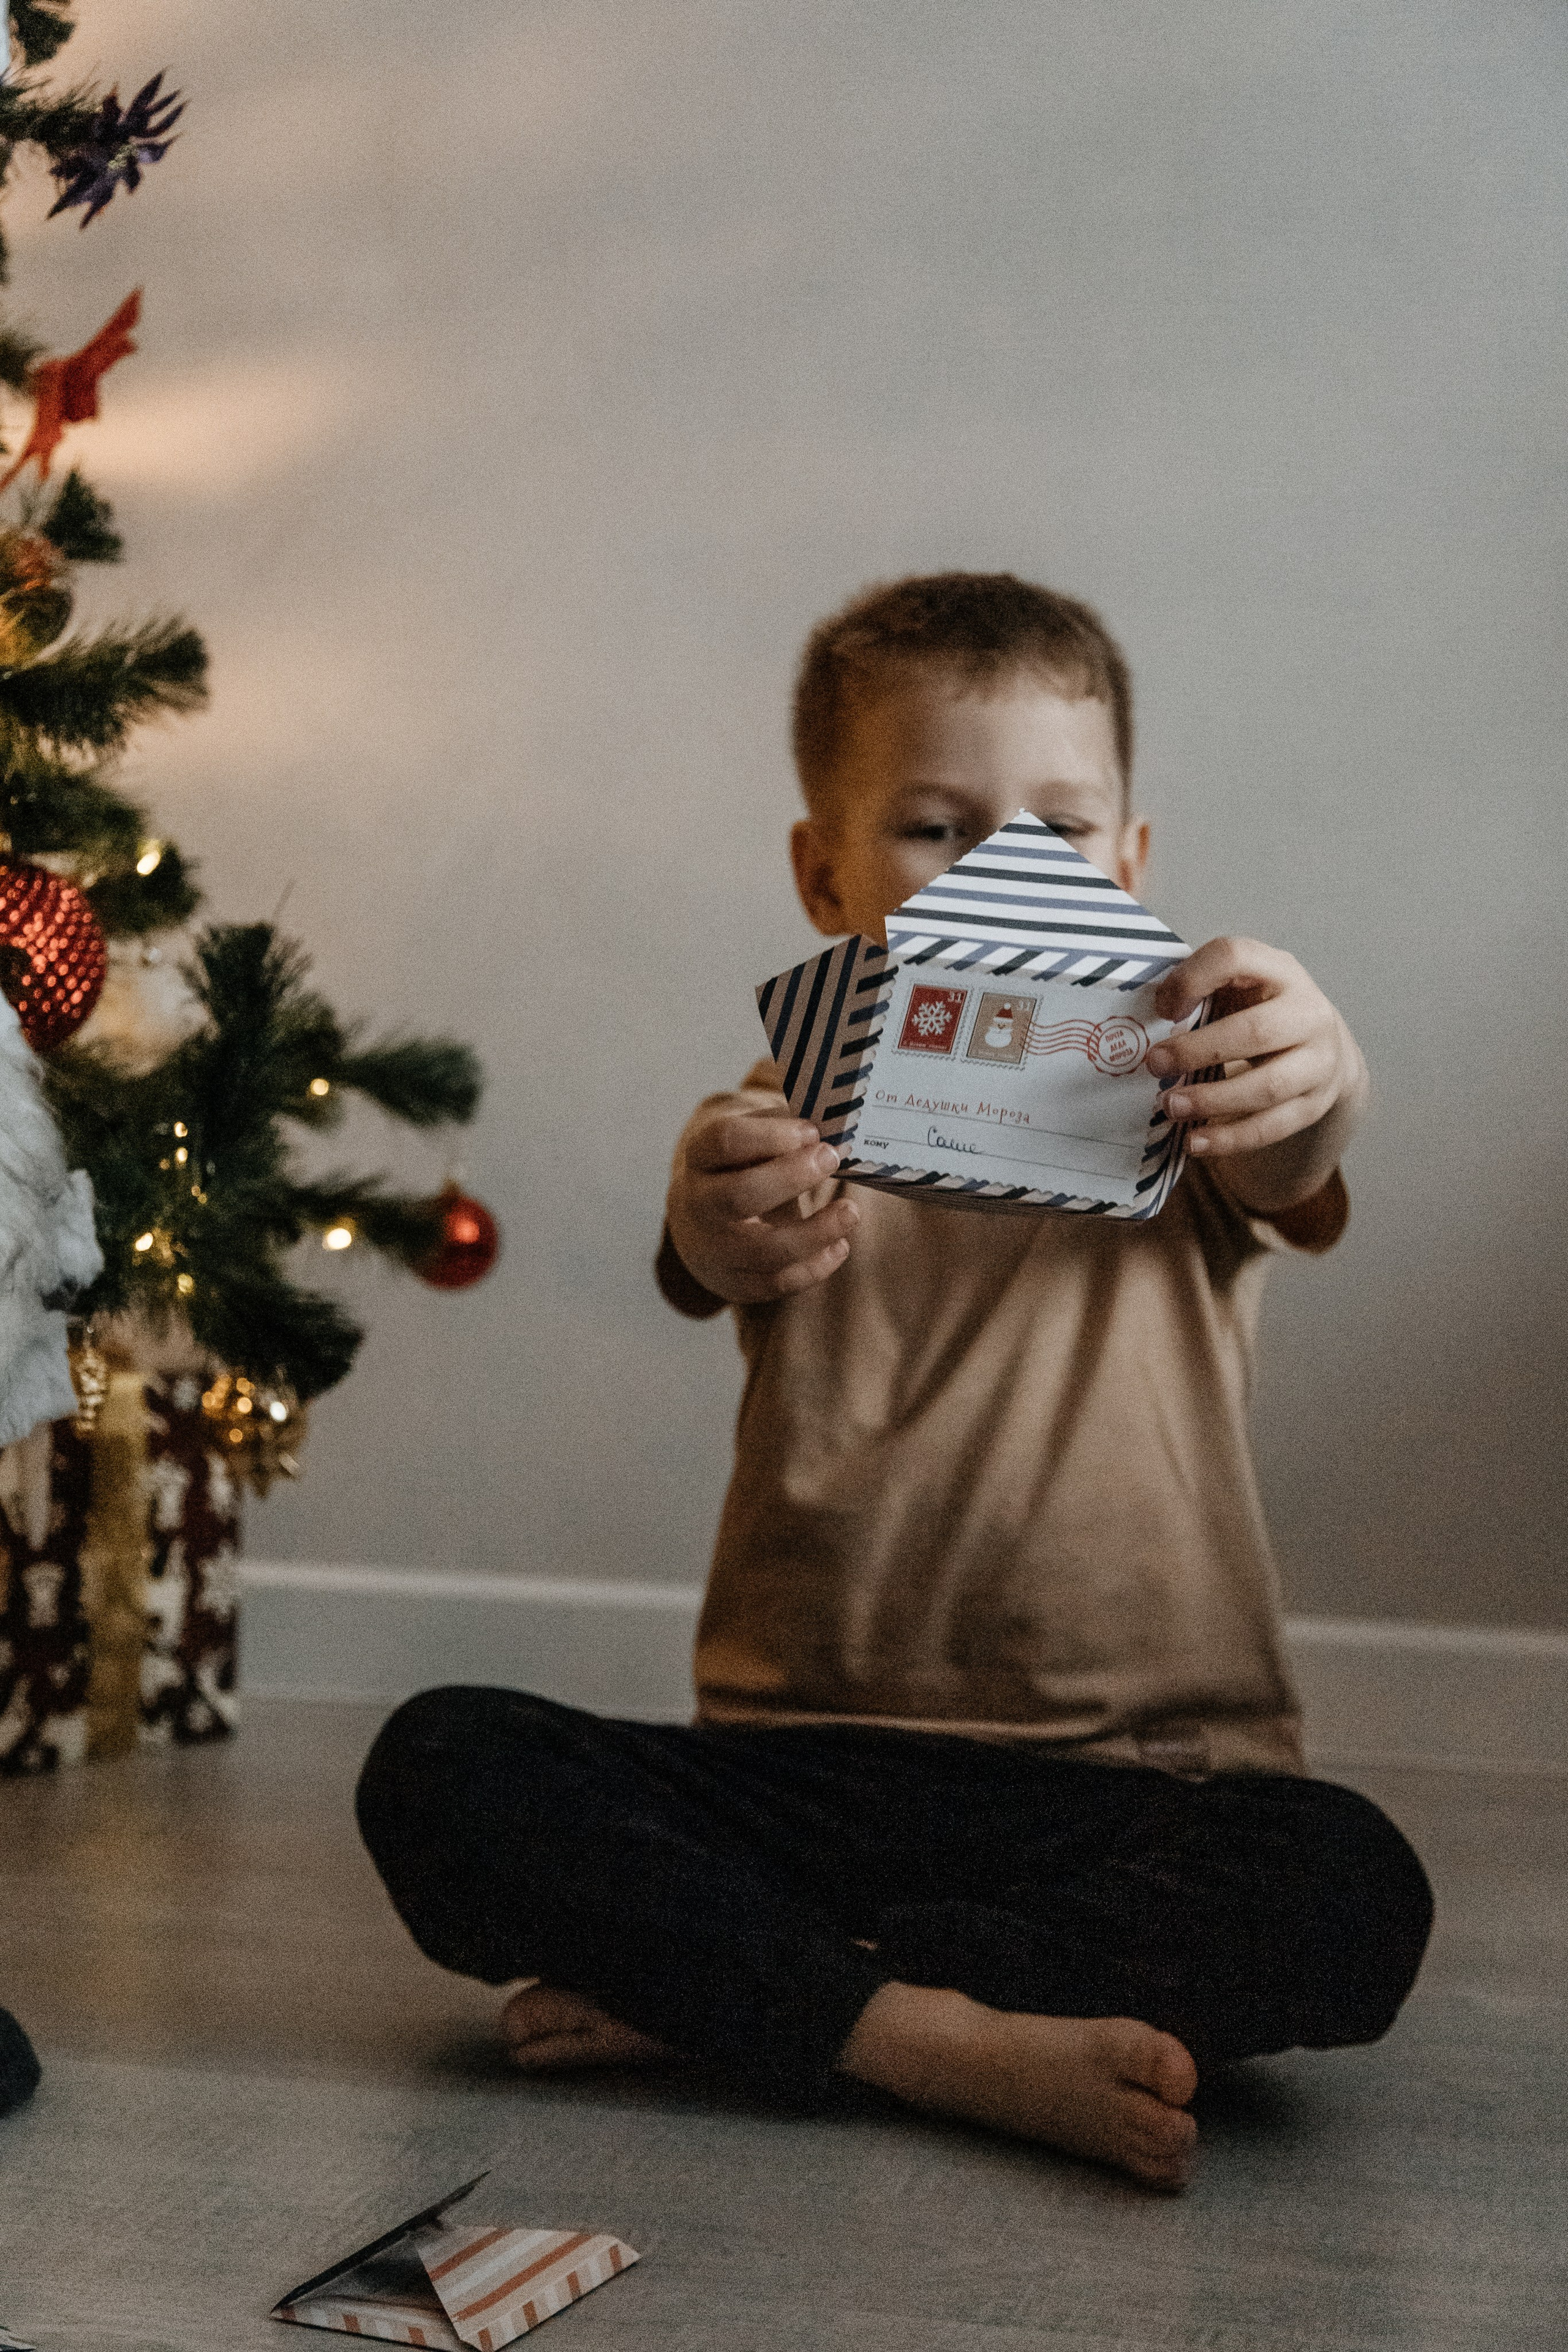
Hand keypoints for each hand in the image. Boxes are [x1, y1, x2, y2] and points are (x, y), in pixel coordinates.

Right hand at [667, 1100, 859, 1304]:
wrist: (705, 1218)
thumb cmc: (743, 1166)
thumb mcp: (751, 1136)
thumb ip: (785, 1126)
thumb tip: (838, 1123)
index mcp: (700, 1157)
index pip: (725, 1141)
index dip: (771, 1136)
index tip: (812, 1131)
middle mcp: (697, 1204)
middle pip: (739, 1196)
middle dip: (792, 1178)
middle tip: (833, 1158)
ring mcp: (712, 1249)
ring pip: (762, 1249)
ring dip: (815, 1232)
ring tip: (850, 1212)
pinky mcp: (734, 1282)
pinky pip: (776, 1283)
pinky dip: (815, 1267)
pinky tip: (840, 1245)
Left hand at [1147, 938, 1366, 1204]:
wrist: (1318, 1045)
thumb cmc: (1258, 1009)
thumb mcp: (1235, 986)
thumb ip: (1198, 989)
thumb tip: (1151, 1009)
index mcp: (1279, 970)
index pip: (1236, 957)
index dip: (1193, 978)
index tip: (1162, 1007)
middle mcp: (1308, 1012)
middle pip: (1256, 1031)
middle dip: (1199, 1050)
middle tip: (1153, 1064)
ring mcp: (1319, 1061)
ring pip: (1268, 1087)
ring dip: (1213, 1100)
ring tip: (1170, 1107)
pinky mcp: (1314, 1103)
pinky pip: (1273, 1127)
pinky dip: (1230, 1138)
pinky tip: (1196, 1141)